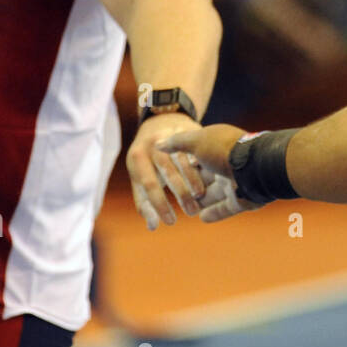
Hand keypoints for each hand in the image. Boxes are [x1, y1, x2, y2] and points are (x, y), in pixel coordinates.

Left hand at [125, 112, 210, 229]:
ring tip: (201, 198)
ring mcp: (169, 134)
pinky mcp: (185, 130)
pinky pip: (194, 149)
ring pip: (183, 160)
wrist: (159, 121)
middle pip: (167, 172)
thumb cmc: (148, 159)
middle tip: (191, 213)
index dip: (160, 205)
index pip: (149, 185)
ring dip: (193, 181)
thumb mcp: (140, 177)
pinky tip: (210, 178)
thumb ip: (145, 202)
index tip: (171, 222)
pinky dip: (201, 164)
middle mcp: (152, 144)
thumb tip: (152, 226)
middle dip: (180, 195)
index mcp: (137, 157)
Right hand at [155, 124, 262, 223]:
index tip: (170, 172)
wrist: (253, 167)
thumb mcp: (195, 141)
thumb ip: (177, 143)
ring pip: (214, 194)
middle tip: (177, 195)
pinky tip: (202, 218)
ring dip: (201, 202)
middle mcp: (227, 164)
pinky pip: (225, 208)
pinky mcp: (241, 200)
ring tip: (187, 209)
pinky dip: (214, 213)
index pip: (198, 157)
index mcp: (218, 148)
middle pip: (205, 178)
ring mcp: (235, 183)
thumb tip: (159, 144)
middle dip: (192, 186)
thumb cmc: (223, 149)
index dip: (185, 164)